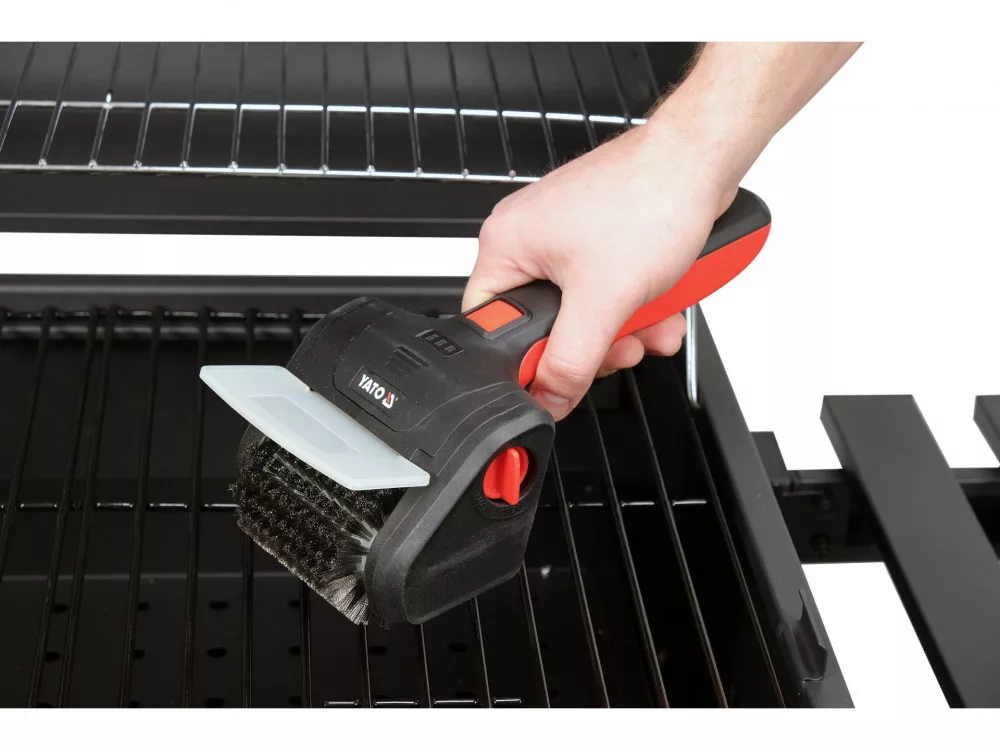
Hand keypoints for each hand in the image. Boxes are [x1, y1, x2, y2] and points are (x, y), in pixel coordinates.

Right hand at [462, 120, 737, 420]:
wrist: (702, 159)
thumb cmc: (650, 197)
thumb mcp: (604, 299)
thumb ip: (571, 359)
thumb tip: (550, 396)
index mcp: (507, 245)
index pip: (491, 324)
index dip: (525, 358)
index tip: (560, 374)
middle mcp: (530, 238)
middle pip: (545, 326)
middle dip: (593, 345)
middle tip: (619, 344)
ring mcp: (567, 238)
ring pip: (584, 314)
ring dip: (624, 330)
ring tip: (651, 324)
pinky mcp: (601, 241)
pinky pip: (608, 293)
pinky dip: (637, 308)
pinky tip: (662, 308)